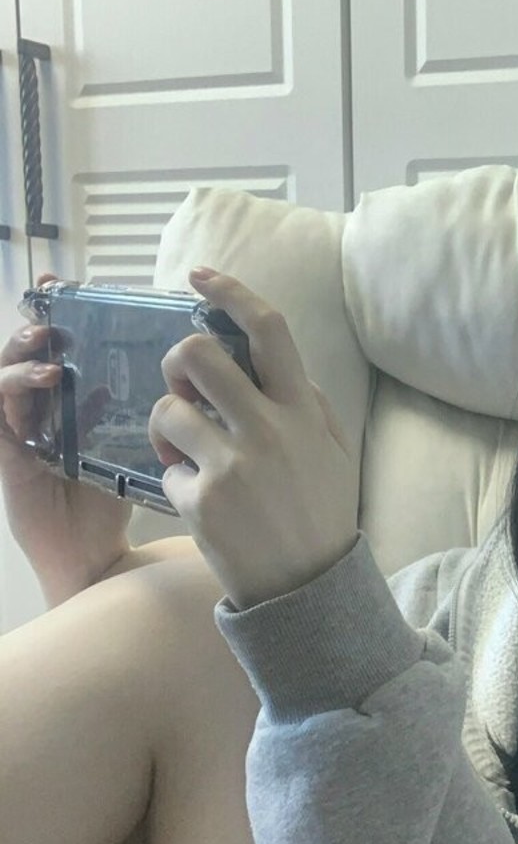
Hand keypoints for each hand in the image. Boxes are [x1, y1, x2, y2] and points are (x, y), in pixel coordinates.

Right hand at [0, 272, 132, 602]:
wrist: (93, 556)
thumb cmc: (113, 502)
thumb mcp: (132, 447)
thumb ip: (139, 411)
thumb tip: (173, 376)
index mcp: (68, 403)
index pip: (58, 348)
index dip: (61, 315)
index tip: (73, 286)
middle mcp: (39, 411)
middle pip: (27, 353)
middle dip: (37, 320)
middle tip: (56, 300)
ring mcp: (18, 430)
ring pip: (6, 374)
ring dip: (24, 351)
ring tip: (47, 338)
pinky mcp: (7, 453)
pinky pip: (0, 412)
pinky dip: (16, 389)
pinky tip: (46, 379)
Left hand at [148, 268, 360, 609]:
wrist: (310, 589)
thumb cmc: (320, 515)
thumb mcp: (334, 453)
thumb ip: (310, 404)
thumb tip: (271, 364)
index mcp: (303, 411)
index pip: (269, 331)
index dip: (231, 292)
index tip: (201, 277)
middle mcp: (269, 429)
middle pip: (197, 355)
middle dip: (177, 362)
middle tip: (183, 387)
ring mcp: (232, 465)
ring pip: (167, 410)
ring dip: (167, 426)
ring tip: (186, 453)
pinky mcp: (202, 502)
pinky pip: (167, 470)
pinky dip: (176, 481)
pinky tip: (201, 502)